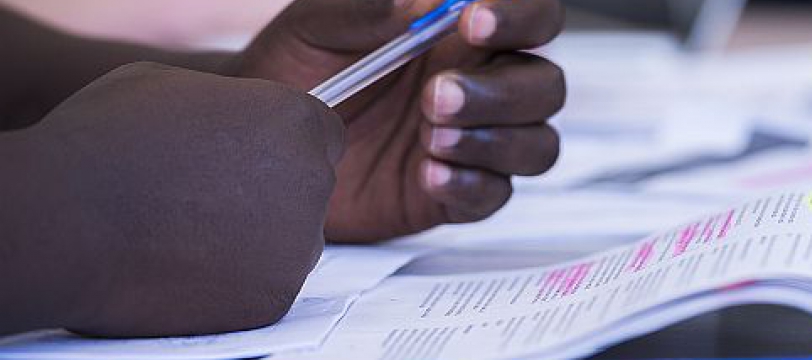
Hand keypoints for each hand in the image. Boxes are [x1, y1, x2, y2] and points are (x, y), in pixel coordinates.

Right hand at [0, 63, 342, 336]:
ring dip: (256, 238)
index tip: (254, 157)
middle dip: (274, 192)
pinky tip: (186, 263)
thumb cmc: (105, 145)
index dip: (287, 145)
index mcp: (294, 121)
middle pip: (310, 189)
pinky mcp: (274, 297)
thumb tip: (242, 118)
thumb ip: (232, 104)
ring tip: (188, 228)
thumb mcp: (174, 87)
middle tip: (209, 195)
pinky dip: (235, 282)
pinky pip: (266, 286)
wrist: (65, 221)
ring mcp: (297, 244)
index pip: (324, 136)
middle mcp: (310, 181)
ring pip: (291, 241)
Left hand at [236, 0, 566, 242]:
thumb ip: (364, 8)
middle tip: (435, 94)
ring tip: (431, 136)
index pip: (532, 15)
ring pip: (537, 144)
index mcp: (466, 32)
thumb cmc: (295, 69)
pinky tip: (428, 175)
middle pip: (544, 85)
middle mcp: (484, 84)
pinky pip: (494, 194)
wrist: (260, 142)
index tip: (473, 21)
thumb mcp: (317, 25)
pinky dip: (469, 184)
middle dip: (501, 92)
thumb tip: (415, 2)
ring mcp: (476, 142)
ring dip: (495, 140)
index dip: (520, 15)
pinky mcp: (458, 193)